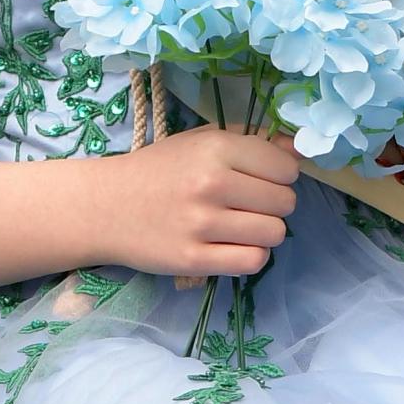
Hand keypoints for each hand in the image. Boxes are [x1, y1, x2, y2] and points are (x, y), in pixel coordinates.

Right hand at [98, 125, 300, 280]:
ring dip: (263, 232)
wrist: (103, 206)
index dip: (280, 175)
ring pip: (275, 233)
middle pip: (285, 202)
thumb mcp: (199, 142)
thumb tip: (300, 150)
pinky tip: (233, 246)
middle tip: (247, 205)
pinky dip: (251, 255)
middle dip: (273, 204)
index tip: (260, 179)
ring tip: (239, 226)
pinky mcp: (194, 260)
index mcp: (215, 148)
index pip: (285, 168)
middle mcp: (211, 184)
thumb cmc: (157, 170)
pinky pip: (253, 262)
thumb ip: (251, 142)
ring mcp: (202, 225)